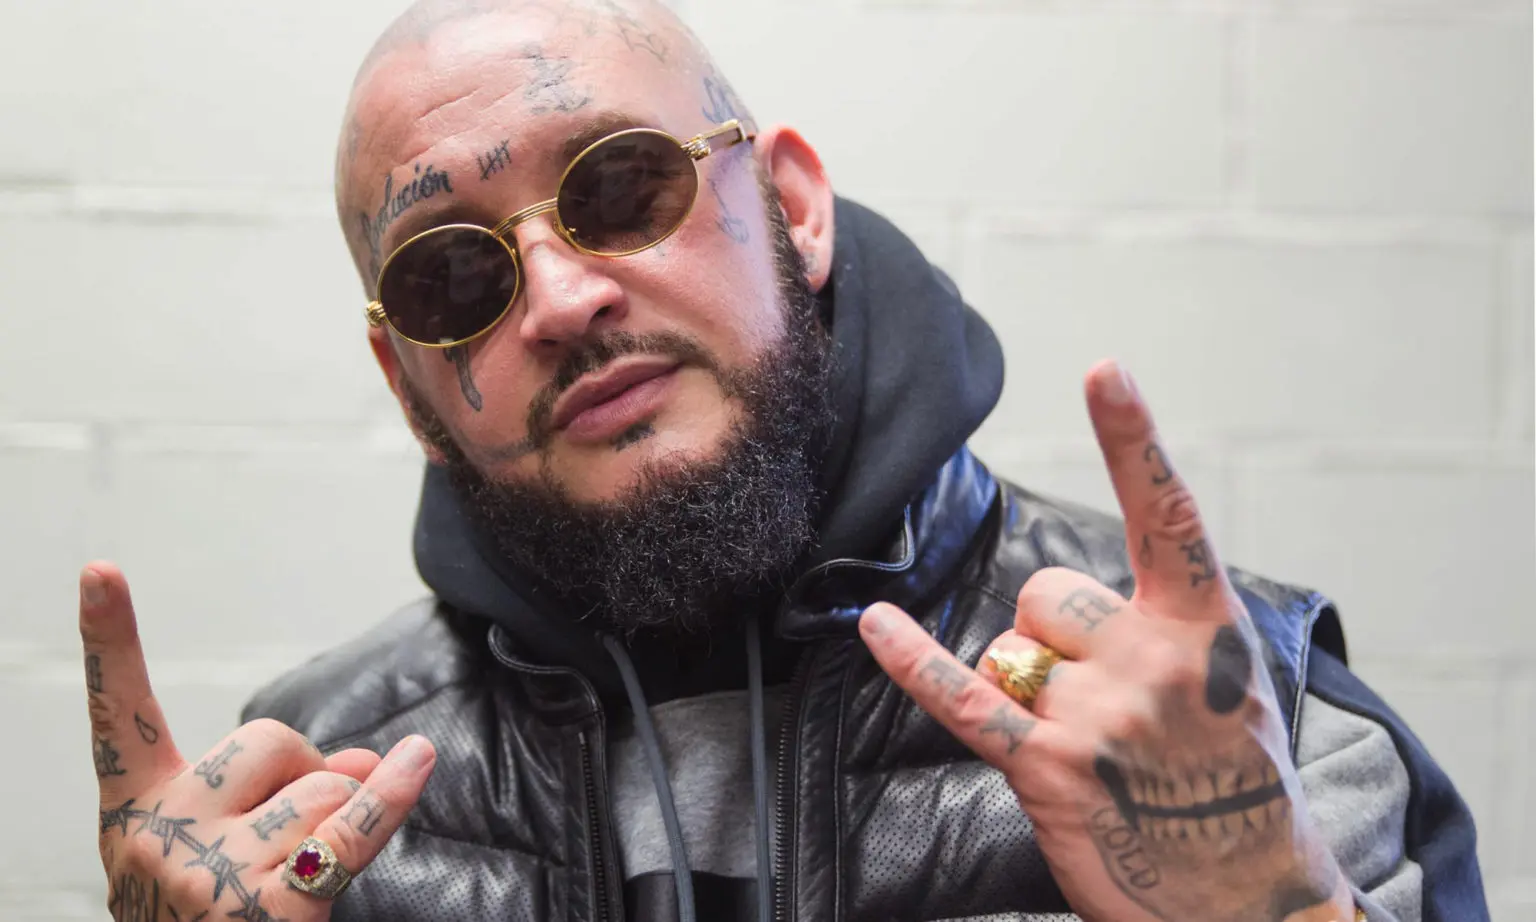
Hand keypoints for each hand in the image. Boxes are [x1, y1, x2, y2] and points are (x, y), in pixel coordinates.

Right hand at [80, 561, 436, 920]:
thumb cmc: (220, 917)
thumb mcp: (227, 848)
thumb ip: (286, 790)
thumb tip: (373, 761)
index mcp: (132, 814)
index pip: (119, 717)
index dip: (111, 641)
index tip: (102, 567)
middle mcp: (157, 840)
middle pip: (272, 737)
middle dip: (304, 768)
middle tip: (280, 837)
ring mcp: (208, 879)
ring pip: (325, 785)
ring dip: (337, 816)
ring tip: (295, 877)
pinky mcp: (266, 913)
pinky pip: (352, 832)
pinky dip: (392, 799)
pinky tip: (420, 762)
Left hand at [858, 362, 1355, 921]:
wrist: (1248, 901)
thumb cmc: (1237, 783)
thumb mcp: (1234, 686)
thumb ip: (1168, 623)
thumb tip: (1067, 597)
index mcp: (1206, 628)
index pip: (1165, 516)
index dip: (1132, 440)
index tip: (1101, 369)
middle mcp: (1152, 660)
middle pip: (1047, 591)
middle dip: (1056, 635)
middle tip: (1110, 703)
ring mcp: (1099, 714)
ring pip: (1011, 647)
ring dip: (1031, 684)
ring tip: (1093, 744)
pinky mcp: (1049, 767)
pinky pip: (965, 699)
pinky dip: (915, 664)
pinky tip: (877, 627)